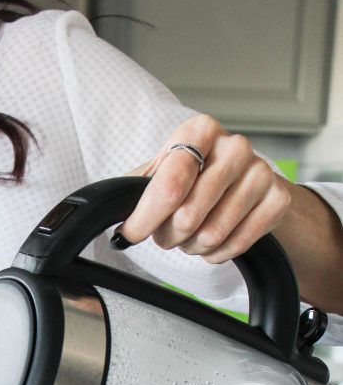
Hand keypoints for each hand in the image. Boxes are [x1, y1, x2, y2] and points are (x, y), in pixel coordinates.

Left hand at [119, 113, 290, 263]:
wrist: (243, 184)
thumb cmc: (193, 178)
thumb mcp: (160, 173)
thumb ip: (133, 191)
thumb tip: (107, 217)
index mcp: (200, 130)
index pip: (169, 186)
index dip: (145, 220)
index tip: (131, 234)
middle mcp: (234, 146)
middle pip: (188, 216)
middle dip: (170, 235)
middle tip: (171, 231)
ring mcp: (260, 172)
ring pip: (211, 235)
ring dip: (193, 245)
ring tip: (193, 233)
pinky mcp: (278, 200)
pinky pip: (235, 245)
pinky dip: (217, 253)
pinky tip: (215, 241)